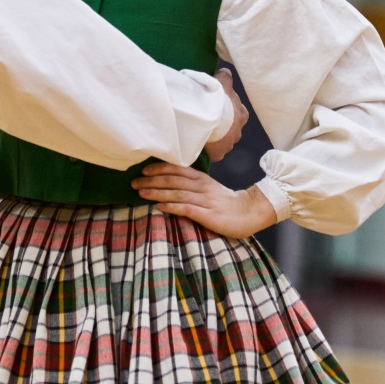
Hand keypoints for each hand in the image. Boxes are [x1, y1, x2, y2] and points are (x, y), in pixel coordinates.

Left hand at [134, 162, 277, 238]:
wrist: (249, 212)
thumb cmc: (226, 202)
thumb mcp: (209, 188)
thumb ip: (192, 185)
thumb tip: (169, 183)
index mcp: (201, 179)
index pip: (177, 170)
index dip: (159, 169)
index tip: (143, 170)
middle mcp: (201, 187)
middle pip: (173, 180)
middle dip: (152, 181)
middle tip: (134, 182)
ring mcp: (205, 200)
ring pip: (177, 193)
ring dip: (158, 192)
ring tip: (141, 193)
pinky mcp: (209, 214)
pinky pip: (188, 208)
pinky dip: (172, 207)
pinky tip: (160, 207)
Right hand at [207, 67, 248, 161]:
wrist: (209, 119)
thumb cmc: (217, 100)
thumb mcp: (221, 83)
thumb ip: (226, 77)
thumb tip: (226, 71)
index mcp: (241, 114)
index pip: (237, 112)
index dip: (227, 110)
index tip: (217, 108)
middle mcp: (238, 131)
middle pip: (230, 128)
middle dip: (222, 126)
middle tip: (208, 120)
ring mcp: (229, 144)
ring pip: (222, 141)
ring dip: (214, 137)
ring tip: (201, 132)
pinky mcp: (219, 154)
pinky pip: (212, 151)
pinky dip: (207, 148)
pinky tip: (198, 142)